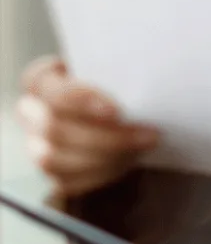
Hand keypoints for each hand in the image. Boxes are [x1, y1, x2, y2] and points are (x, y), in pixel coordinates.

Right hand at [16, 55, 160, 197]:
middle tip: (147, 133)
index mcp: (40, 79)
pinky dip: (102, 173)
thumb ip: (116, 67)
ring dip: (105, 157)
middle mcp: (31, 113)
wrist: (114, 96)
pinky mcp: (51, 172)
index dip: (80, 101)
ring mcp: (36, 145)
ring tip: (143, 146)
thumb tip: (147, 73)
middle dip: (105, 137)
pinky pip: (68, 181)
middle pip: (54, 130)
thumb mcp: (110, 62)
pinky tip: (130, 159)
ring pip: (56, 160)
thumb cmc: (112, 74)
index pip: (51, 90)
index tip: (116, 110)